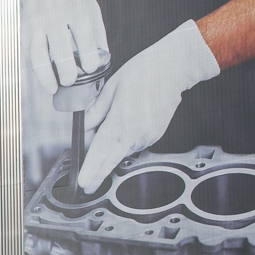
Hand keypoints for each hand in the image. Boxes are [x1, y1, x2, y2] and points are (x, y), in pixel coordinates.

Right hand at [19, 0, 108, 93]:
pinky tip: (44, 79)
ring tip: (53, 89)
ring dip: (45, 76)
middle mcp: (55, 17)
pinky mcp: (25, 30)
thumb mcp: (90, 7)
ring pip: (38, 55)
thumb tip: (104, 61)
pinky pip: (29, 54)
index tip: (90, 68)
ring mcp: (37, 24)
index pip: (83, 35)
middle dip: (65, 69)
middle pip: (59, 48)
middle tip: (70, 81)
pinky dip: (36, 69)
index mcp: (76, 9)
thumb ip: (97, 32)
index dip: (88, 55)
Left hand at [78, 19, 219, 190]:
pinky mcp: (155, 136)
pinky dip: (124, 142)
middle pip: (111, 160)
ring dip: (111, 150)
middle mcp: (136, 134)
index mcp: (120, 123)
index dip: (91, 170)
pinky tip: (124, 126)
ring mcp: (147, 137)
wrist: (172, 69)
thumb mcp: (109, 90)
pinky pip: (133, 145)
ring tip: (109, 129)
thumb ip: (94, 113)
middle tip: (87, 184)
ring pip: (122, 152)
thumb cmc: (141, 74)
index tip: (83, 183)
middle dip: (97, 174)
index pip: (101, 153)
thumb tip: (83, 129)